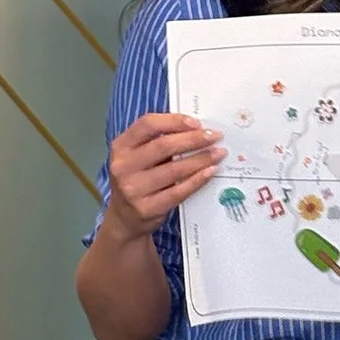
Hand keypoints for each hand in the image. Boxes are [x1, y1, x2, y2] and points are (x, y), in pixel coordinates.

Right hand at [105, 113, 225, 240]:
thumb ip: (158, 141)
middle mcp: (123, 166)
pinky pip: (178, 192)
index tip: (197, 123)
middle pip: (163, 145)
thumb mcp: (137, 156)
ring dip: (201, 159)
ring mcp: (133, 189)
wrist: (125, 218)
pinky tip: (210, 172)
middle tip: (214, 137)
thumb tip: (196, 129)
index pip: (148, 124)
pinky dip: (197, 180)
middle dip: (194, 139)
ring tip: (218, 153)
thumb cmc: (137, 180)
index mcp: (121, 146)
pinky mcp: (146, 208)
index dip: (174, 121)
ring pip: (174, 169)